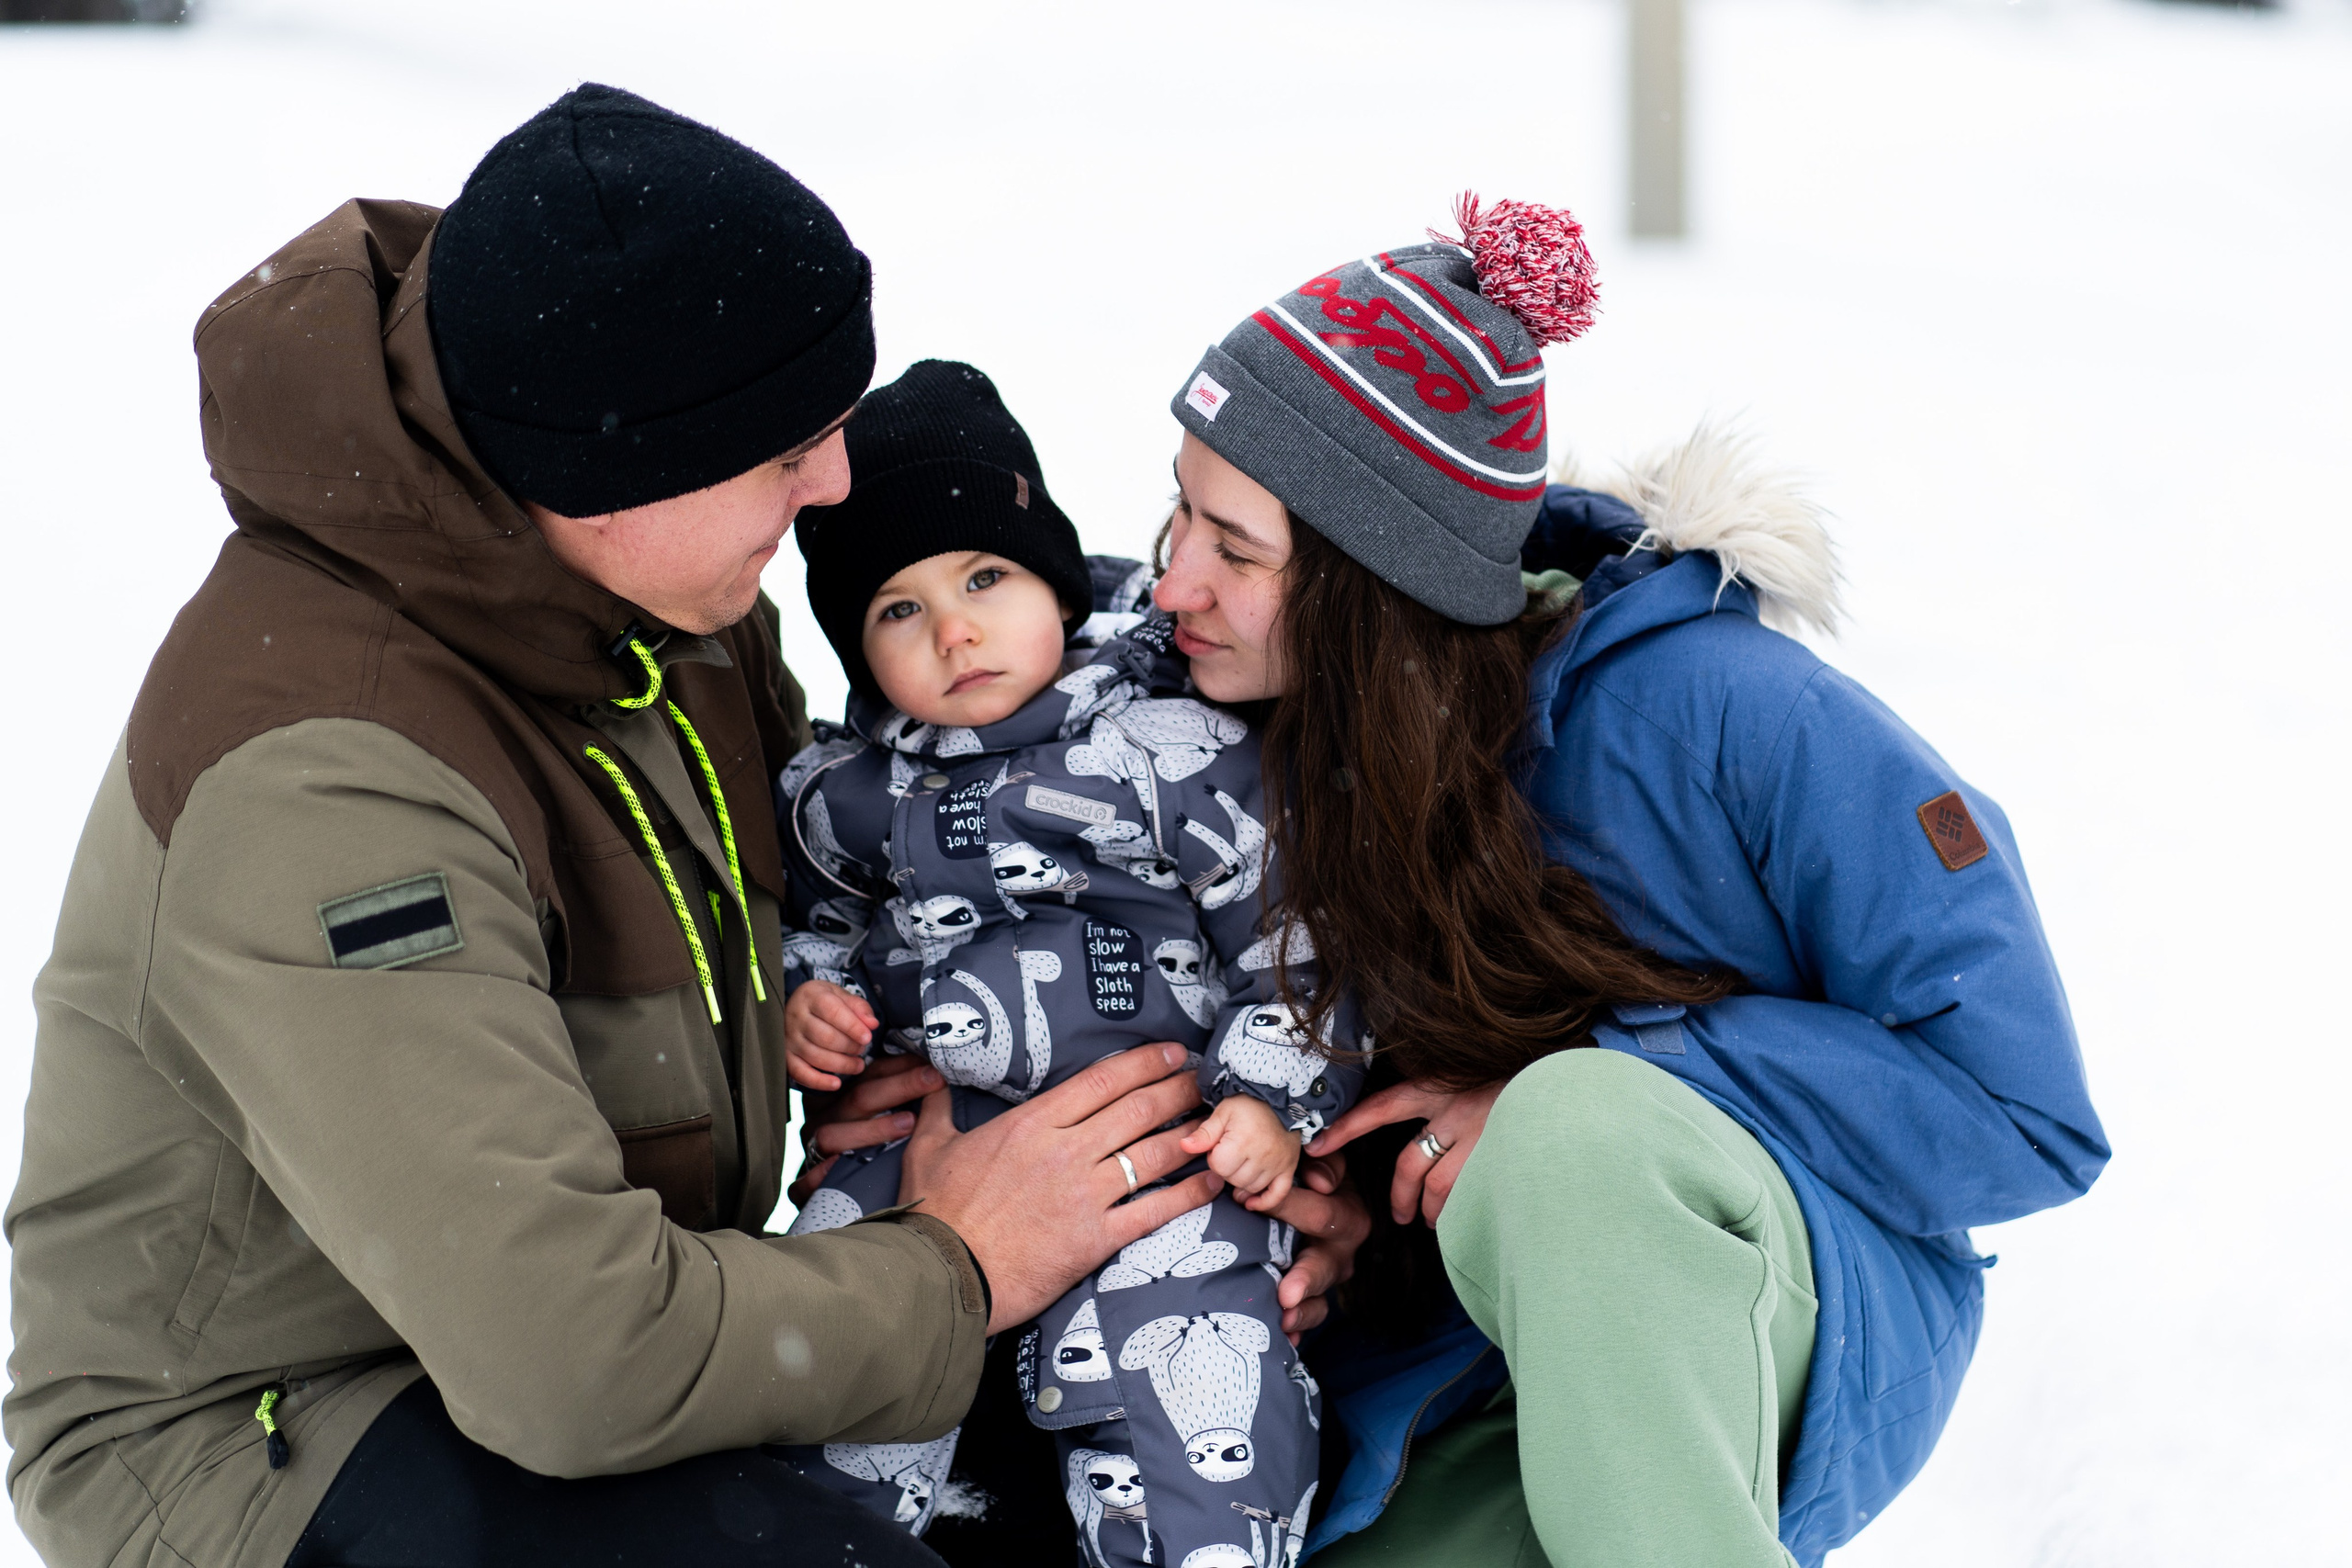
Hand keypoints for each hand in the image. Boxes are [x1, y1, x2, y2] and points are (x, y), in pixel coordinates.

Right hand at [783, 980, 877, 1090]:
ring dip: (842, 1065)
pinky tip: (836, 1084)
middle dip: (850, 1046)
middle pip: (826, 1037)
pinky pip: (800, 1073)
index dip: (852, 1027)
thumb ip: (859, 1007)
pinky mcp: (786, 1056)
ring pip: (815, 1056)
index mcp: (812, 997)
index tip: (868, 1038)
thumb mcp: (842, 996)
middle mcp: (796, 1017)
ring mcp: (789, 1038)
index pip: (833, 1012)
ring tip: (858, 1064)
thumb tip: (872, 1024)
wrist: (796, 1006)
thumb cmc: (824, 1002)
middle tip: (862, 1049)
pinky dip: (819, 1082)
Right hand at [787, 1053, 942, 1206]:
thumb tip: (936, 1071)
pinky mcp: (801, 1186)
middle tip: (935, 1080)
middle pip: (857, 1099)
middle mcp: (821, 1119)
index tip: (932, 1063)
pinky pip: (803, 1181)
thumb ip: (896, 1091)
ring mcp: (811, 1151)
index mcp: (838, 1096)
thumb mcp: (876, 1110)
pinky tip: (839, 1168)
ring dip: (872, 1129)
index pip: (869, 1073)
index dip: (902, 1066)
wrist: (833, 1192)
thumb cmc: (866, 1143)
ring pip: (832, 1135)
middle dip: (899, 1087)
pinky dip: (819, 1176)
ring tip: (910, 1123)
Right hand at [899, 1043, 1223, 1333]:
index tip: (1170, 1053)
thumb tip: (929, 1081)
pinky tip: (1212, 1182)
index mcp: (1032, 1124)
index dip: (1144, 1062)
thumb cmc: (934, 1214)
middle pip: (1138, 1110)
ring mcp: (1085, 1194)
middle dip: (1178, 1090)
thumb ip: (936, 1110)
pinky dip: (1189, 1194)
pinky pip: (1155, 1210)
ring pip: (1154, 1154)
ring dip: (1191, 1135)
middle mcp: (1066, 1151)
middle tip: (1202, 1081)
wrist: (941, 1276)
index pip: (1102, 1080)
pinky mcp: (1097, 1238)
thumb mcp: (929, 1149)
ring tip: (1215, 1124)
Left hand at [1179, 1097, 1301, 1211]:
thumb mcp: (1223, 1112)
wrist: (1280, 1098)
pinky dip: (1265, 1202)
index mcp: (1243, 1141)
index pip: (1219, 1167)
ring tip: (1240, 1166)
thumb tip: (1185, 1146)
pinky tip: (1251, 1202)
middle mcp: (1263, 1155)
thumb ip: (1204, 1133)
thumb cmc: (1248, 1104)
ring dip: (1242, 1181)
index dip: (1215, 1158)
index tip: (1219, 1146)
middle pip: (1235, 1180)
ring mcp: (1278, 1163)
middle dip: (1227, 1169)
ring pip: (1252, 1187)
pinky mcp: (1289, 1167)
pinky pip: (1278, 1194)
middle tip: (1231, 1153)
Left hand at [1266, 1154, 1368, 1343]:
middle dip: (1304, 1281)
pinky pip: (1307, 1319)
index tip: (1245, 1201)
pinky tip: (1280, 1340)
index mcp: (1347, 1215)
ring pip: (1319, 1301)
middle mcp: (1340, 1252)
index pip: (1318, 1212)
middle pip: (1323, 1267)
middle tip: (1285, 1293)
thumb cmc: (1315, 1177)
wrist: (1324, 1202)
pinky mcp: (1313, 1298)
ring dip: (1300, 1313)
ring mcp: (1327, 1280)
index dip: (1282, 1206)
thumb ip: (1324, 1163)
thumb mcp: (1324, 1162)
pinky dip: (1295, 1331)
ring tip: (1283, 1322)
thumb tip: (1318, 1180)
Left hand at [1310, 1079, 1504, 1226]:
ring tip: (1432, 1220)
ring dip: (1431, 1210)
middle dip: (1401, 1198)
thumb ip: (1436, 1102)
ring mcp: (1479, 1136)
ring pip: (1439, 1188)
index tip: (1315, 1148)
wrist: (1563, 1081)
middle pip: (1409, 1164)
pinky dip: (1464, 1211)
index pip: (1380, 1108)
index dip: (1346, 1128)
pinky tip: (1466, 1215)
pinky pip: (1471, 1195)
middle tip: (1400, 1217)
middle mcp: (1453, 1110)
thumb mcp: (1465, 1075)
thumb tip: (1413, 1134)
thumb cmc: (1509, 1079)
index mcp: (1436, 1087)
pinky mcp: (1502, 1158)